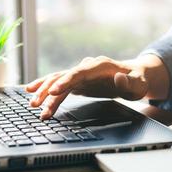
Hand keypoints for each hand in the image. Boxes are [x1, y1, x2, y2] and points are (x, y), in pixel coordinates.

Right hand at [26, 56, 148, 119]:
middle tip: (37, 105)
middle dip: (49, 90)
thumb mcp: (138, 84)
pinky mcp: (80, 82)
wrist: (134, 76)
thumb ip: (129, 83)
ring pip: (59, 81)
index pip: (80, 72)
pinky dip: (50, 93)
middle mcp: (88, 68)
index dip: (66, 81)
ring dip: (46, 92)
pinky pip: (62, 87)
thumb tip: (118, 79)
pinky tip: (38, 97)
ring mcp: (82, 74)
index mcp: (101, 66)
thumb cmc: (137, 80)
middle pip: (64, 76)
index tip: (54, 91)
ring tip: (33, 105)